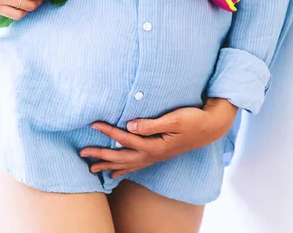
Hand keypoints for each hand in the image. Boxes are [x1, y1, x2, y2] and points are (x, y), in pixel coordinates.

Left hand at [80, 97, 237, 177]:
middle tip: (82, 153)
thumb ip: (151, 124)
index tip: (93, 123)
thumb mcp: (174, 119)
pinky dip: (124, 169)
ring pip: (127, 164)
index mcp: (154, 145)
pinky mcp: (159, 154)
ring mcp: (156, 156)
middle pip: (121, 157)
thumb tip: (129, 126)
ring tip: (92, 169)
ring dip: (109, 166)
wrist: (210, 128)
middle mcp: (153, 154)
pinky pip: (137, 166)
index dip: (108, 131)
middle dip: (101, 155)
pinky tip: (117, 173)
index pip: (125, 138)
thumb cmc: (193, 120)